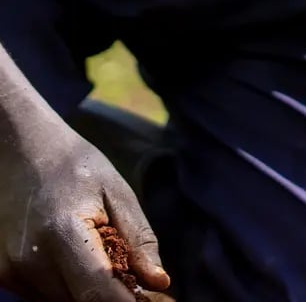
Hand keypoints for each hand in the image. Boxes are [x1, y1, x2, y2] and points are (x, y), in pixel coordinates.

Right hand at [0, 127, 169, 300]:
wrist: (19, 150)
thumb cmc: (75, 166)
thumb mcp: (117, 192)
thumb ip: (138, 239)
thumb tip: (159, 282)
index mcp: (61, 235)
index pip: (98, 293)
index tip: (153, 300)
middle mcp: (29, 261)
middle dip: (114, 297)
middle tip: (138, 281)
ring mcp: (11, 271)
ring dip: (90, 294)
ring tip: (107, 261)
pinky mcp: (4, 275)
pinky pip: (46, 296)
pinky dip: (70, 288)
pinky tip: (82, 261)